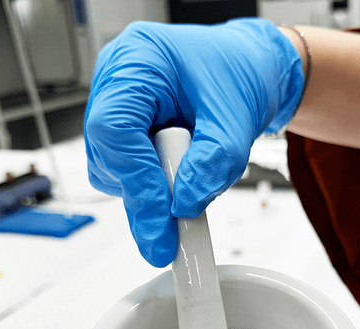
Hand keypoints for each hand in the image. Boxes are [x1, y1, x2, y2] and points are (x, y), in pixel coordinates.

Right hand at [84, 19, 304, 266]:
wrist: (251, 68)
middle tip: (170, 238)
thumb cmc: (242, 73)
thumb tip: (184, 205)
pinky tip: (180, 179)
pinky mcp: (126, 127)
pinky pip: (126, 169)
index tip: (164, 216)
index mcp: (138, 60)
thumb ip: (214, 163)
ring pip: (113, 168)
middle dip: (144, 196)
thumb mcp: (238, 118)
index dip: (137, 178)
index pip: (115, 128)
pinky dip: (154, 184)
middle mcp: (117, 79)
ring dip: (150, 190)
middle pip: (109, 153)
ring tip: (190, 185)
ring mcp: (116, 103)